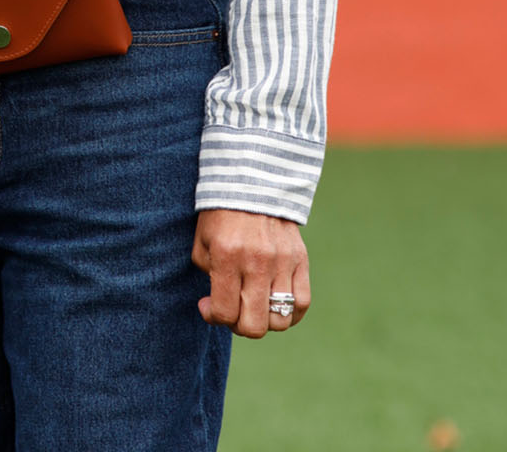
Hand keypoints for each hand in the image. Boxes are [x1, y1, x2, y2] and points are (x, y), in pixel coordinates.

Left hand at [191, 208, 310, 337]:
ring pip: (280, 319)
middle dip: (239, 326)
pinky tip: (276, 305)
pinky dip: (291, 314)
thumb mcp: (203, 242)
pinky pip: (302, 303)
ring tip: (254, 306)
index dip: (213, 316)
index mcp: (227, 256)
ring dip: (265, 321)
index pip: (224, 312)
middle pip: (254, 325)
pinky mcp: (300, 259)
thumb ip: (208, 275)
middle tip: (232, 310)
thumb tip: (217, 306)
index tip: (208, 305)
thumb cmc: (221, 214)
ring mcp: (282, 262)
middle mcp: (257, 262)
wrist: (253, 181)